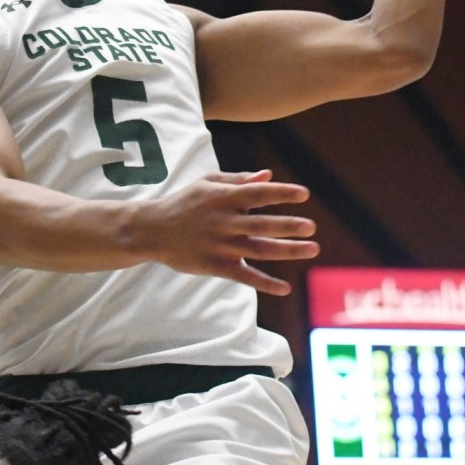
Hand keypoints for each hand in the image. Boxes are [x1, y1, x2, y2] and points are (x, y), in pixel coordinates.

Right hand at [139, 170, 317, 295]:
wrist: (152, 230)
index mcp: (223, 198)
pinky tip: (285, 288)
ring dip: (287, 250)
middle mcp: (224, 222)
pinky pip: (244, 276)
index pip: (258, 194)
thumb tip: (268, 175)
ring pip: (259, 249)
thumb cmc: (184, 202)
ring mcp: (220, 246)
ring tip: (312, 249)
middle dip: (289, 226)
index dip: (281, 193)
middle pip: (262, 224)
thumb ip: (238, 180)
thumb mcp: (207, 183)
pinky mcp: (215, 266)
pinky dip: (265, 283)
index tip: (304, 194)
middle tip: (311, 227)